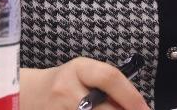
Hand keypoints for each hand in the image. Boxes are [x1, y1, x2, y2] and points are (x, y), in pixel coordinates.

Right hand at [20, 58, 149, 109]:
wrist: (30, 95)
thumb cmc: (65, 84)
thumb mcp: (84, 76)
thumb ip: (107, 87)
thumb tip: (136, 106)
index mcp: (79, 69)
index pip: (110, 77)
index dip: (131, 95)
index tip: (146, 109)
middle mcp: (67, 88)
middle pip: (103, 108)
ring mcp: (59, 108)